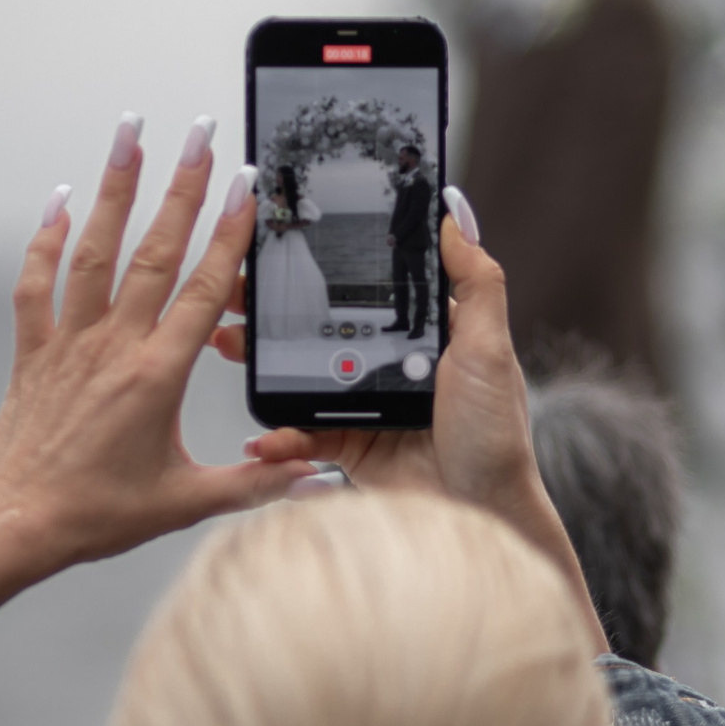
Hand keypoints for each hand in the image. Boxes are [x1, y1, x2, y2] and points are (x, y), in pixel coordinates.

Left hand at [0, 117, 313, 664]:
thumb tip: (317, 481)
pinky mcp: (34, 351)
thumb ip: (257, 485)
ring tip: (131, 135)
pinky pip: (36, 282)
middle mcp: (113, 346)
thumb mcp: (186, 503)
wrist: (14, 524)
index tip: (247, 185)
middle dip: (182, 186)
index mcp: (157, 375)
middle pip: (155, 250)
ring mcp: (70, 342)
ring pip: (94, 250)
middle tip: (201, 134)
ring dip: (114, 187)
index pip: (205, 289)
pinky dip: (46, 238)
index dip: (230, 233)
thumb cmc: (95, 515)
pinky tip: (60, 200)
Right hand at [216, 189, 607, 652]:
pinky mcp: (350, 446)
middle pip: (325, 326)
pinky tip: (261, 433)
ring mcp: (367, 405)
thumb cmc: (496, 435)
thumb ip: (476, 278)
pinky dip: (280, 435)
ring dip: (262, 361)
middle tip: (236, 291)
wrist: (481, 514)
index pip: (371, 285)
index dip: (330, 263)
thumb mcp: (490, 346)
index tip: (289, 244)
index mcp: (427, 333)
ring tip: (228, 342)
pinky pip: (304, 434)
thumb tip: (453, 211)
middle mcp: (393, 365)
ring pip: (303, 375)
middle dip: (276, 310)